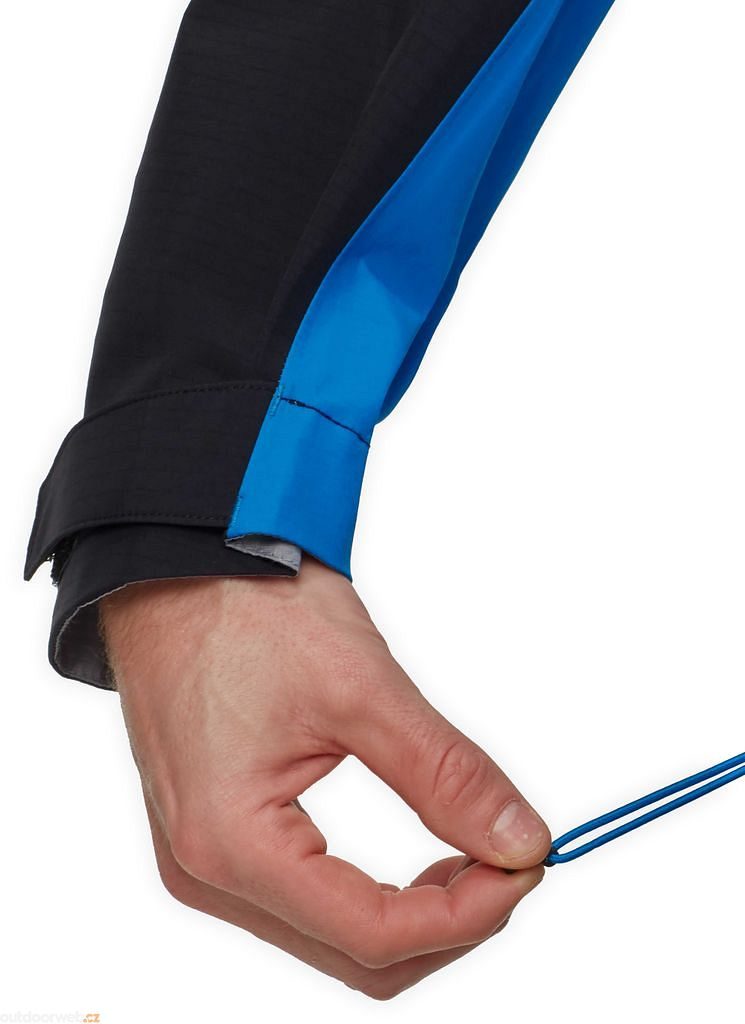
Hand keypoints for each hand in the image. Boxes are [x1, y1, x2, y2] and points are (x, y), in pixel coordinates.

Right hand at [99, 556, 550, 998]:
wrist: (179, 563)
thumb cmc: (247, 608)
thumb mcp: (363, 689)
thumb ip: (446, 776)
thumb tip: (519, 842)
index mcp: (231, 845)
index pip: (373, 934)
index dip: (467, 913)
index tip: (527, 864)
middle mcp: (206, 871)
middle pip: (355, 951)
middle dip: (447, 917)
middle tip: (508, 858)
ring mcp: (204, 856)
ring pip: (333, 933)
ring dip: (413, 908)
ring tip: (470, 849)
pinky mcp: (216, 832)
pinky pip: (305, 896)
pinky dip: (372, 887)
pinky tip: (416, 849)